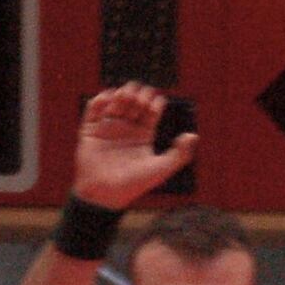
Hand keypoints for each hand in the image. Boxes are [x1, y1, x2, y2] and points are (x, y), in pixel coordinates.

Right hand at [73, 82, 197, 210]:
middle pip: (133, 104)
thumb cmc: (135, 184)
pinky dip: (99, 101)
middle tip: (140, 91)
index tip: (158, 98)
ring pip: (114, 104)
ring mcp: (108, 129)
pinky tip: (107, 97)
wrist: (106, 194)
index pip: (150, 113)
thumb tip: (193, 135)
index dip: (154, 102)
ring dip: (120, 95)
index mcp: (143, 136)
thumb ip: (180, 154)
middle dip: (137, 95)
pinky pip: (93, 111)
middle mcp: (126, 130)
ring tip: (126, 93)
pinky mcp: (90, 131)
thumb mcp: (162, 168)